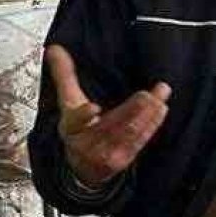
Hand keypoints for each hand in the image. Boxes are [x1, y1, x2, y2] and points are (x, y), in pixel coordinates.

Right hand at [45, 44, 170, 186]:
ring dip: (147, 115)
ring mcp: (107, 154)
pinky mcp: (124, 158)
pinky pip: (140, 141)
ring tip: (159, 97)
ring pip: (128, 134)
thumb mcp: (68, 104)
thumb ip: (64, 75)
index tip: (93, 108)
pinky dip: (152, 124)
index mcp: (72, 127)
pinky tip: (161, 109)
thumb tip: (55, 48)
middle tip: (146, 96)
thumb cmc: (78, 129)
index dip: (83, 116)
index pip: (75, 121)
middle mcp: (88, 143)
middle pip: (110, 127)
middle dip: (130, 112)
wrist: (83, 168)